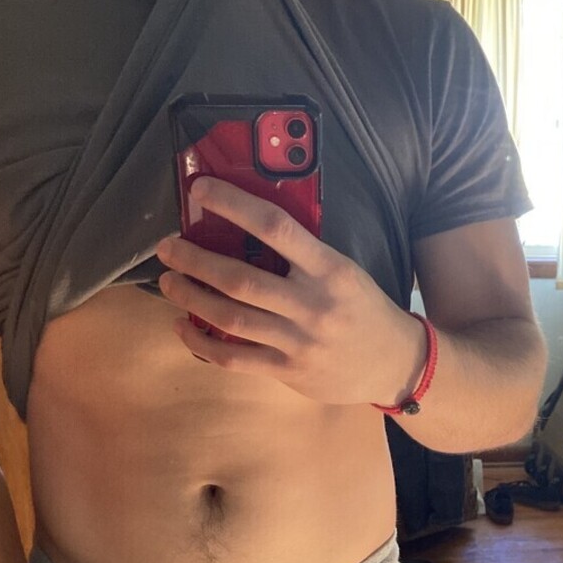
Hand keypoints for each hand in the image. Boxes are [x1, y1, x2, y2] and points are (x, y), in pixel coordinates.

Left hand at [156, 177, 428, 406]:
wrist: (395, 363)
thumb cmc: (363, 309)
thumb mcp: (344, 271)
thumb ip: (302, 256)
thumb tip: (244, 229)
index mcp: (329, 269)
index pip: (275, 227)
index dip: (234, 205)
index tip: (200, 190)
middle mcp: (312, 305)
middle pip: (240, 279)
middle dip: (194, 260)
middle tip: (167, 248)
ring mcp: (299, 341)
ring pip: (230, 318)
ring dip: (191, 296)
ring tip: (169, 281)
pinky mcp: (288, 371)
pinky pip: (233, 358)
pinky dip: (200, 342)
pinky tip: (183, 326)